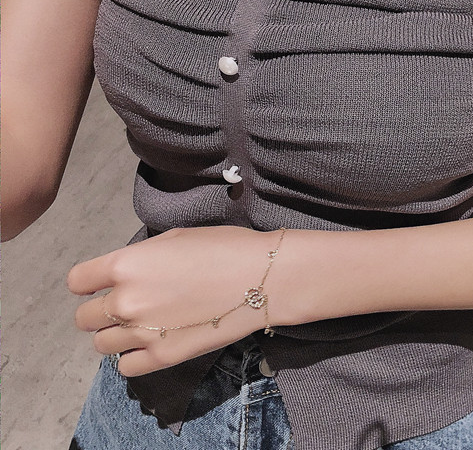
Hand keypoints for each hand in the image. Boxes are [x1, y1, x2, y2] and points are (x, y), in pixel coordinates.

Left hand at [67, 226, 295, 376]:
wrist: (262, 277)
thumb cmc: (224, 247)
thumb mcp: (175, 238)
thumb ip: (141, 258)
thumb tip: (126, 272)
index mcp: (127, 264)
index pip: (78, 281)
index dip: (89, 282)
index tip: (101, 283)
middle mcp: (126, 300)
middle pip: (84, 318)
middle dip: (101, 309)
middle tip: (128, 303)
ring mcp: (142, 333)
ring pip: (101, 344)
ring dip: (116, 333)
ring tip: (143, 323)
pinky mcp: (162, 357)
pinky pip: (124, 367)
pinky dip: (133, 356)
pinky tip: (152, 342)